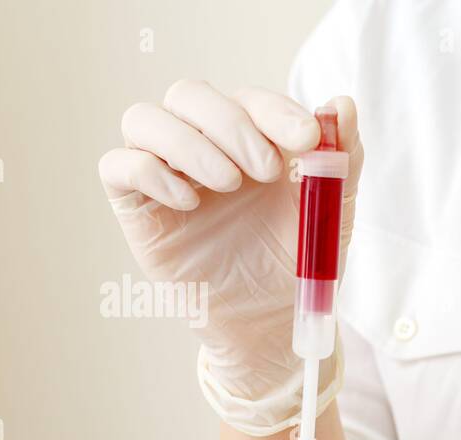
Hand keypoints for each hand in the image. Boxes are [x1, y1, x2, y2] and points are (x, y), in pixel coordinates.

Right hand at [98, 81, 363, 433]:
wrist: (274, 324)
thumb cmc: (299, 263)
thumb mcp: (333, 212)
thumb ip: (341, 157)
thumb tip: (343, 104)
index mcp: (249, 139)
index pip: (247, 99)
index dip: (274, 110)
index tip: (307, 138)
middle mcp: (201, 147)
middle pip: (189, 95)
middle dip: (231, 123)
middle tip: (267, 170)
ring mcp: (165, 175)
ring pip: (143, 119)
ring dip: (188, 143)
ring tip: (228, 184)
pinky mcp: (137, 209)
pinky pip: (117, 166)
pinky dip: (149, 172)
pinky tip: (189, 203)